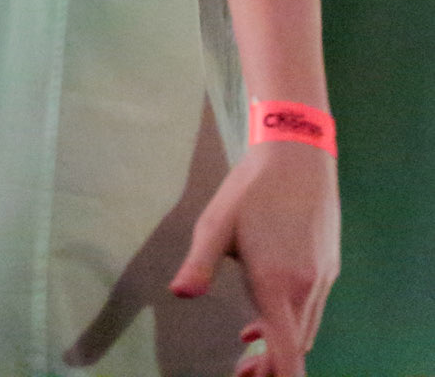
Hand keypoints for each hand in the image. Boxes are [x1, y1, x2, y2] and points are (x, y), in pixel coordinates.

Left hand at [170, 141, 339, 375]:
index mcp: (277, 284)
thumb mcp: (217, 223)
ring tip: (249, 347)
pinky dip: (291, 322)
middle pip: (295, 347)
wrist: (297, 152)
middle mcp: (306, 288)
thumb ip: (199, 263)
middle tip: (241, 371)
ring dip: (280, 345)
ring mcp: (322, 278)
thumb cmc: (252, 188)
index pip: (286, 352)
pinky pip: (311, 308)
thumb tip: (178, 294)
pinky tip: (264, 313)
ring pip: (305, 329)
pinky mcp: (328, 264)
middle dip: (270, 365)